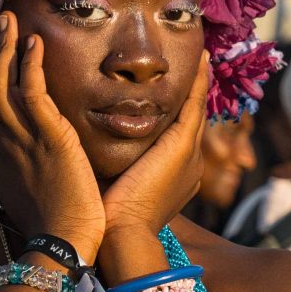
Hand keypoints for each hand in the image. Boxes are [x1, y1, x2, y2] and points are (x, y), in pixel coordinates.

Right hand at [0, 11, 104, 262]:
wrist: (64, 244)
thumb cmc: (49, 219)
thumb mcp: (21, 183)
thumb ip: (16, 156)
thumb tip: (18, 140)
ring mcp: (20, 139)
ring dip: (1, 46)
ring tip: (6, 17)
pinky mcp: (48, 139)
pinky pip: (31, 93)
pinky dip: (30, 65)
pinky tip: (34, 42)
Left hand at [100, 55, 210, 247]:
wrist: (121, 235)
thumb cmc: (106, 219)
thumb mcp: (111, 188)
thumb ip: (110, 168)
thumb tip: (88, 155)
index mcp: (175, 179)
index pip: (176, 138)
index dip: (176, 116)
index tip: (171, 97)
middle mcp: (190, 166)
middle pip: (190, 121)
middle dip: (192, 96)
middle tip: (197, 65)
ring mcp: (190, 155)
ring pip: (195, 110)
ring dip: (198, 83)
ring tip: (202, 56)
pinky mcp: (182, 146)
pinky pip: (194, 105)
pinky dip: (199, 82)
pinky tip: (202, 59)